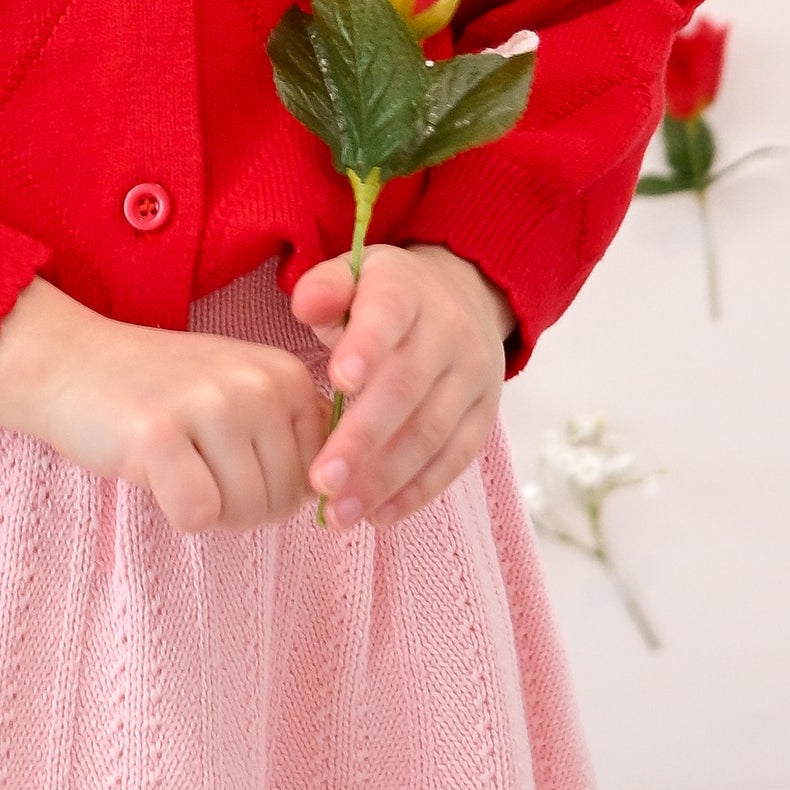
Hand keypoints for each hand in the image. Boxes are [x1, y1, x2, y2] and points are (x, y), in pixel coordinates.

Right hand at [0, 276, 329, 533]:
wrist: (71, 362)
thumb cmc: (162, 392)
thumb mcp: (241, 394)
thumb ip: (292, 437)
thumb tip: (334, 503)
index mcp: (288, 374)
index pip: (320, 477)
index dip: (275, 488)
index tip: (232, 458)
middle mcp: (259, 383)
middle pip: (284, 501)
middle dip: (241, 505)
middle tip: (195, 463)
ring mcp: (210, 404)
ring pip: (244, 512)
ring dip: (207, 508)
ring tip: (175, 463)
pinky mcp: (160, 433)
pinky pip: (196, 515)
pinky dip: (174, 510)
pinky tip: (152, 470)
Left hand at [287, 243, 512, 531]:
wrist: (464, 296)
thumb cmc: (385, 297)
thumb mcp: (353, 275)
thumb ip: (324, 289)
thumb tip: (305, 306)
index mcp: (407, 291)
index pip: (388, 315)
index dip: (365, 347)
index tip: (336, 383)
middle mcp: (449, 332)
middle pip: (406, 388)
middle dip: (362, 439)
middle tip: (321, 480)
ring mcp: (473, 376)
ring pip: (431, 433)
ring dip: (384, 479)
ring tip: (339, 512)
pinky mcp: (483, 415)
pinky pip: (455, 459)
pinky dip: (418, 491)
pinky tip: (380, 515)